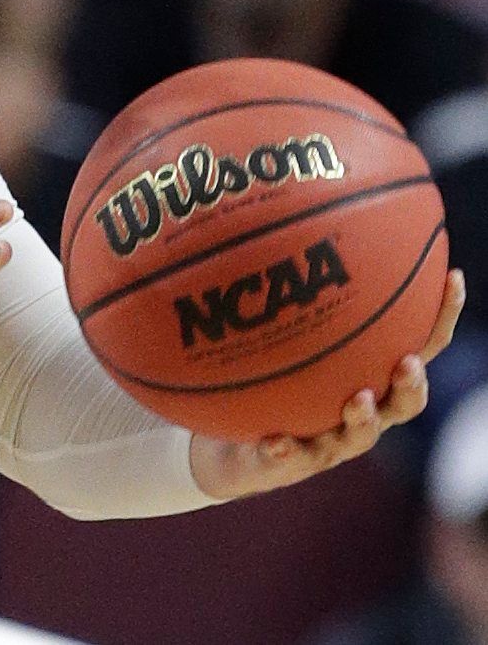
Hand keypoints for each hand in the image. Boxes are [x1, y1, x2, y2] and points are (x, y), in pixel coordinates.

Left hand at [190, 270, 464, 500]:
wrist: (223, 441)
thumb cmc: (262, 373)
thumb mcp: (271, 325)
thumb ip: (283, 284)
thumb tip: (284, 212)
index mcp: (367, 375)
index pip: (416, 346)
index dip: (440, 316)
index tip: (452, 278)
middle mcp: (358, 409)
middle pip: (404, 402)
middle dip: (412, 384)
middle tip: (406, 362)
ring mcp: (327, 441)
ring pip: (358, 437)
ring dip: (363, 419)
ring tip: (358, 399)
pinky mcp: (287, 463)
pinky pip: (286, 458)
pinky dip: (282, 449)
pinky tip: (272, 439)